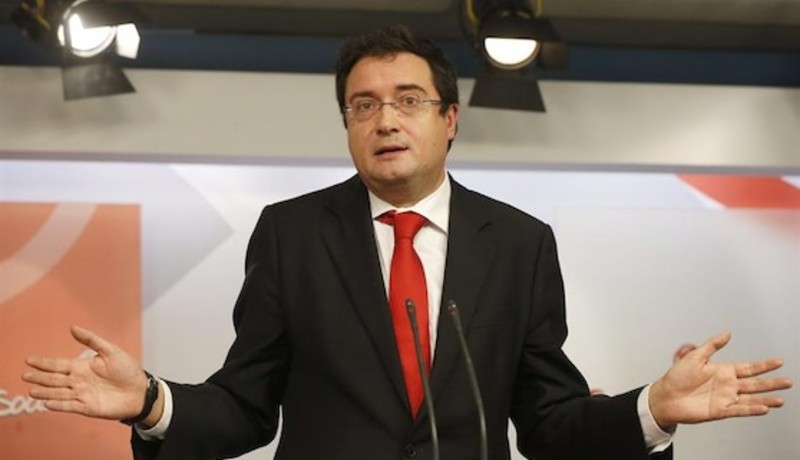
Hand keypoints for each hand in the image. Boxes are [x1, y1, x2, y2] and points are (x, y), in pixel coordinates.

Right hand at [22, 325, 155, 422]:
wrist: (141, 391)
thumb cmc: (128, 370)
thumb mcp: (110, 351)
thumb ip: (91, 340)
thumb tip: (72, 327)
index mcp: (82, 367)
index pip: (58, 364)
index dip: (44, 362)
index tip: (29, 359)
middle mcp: (78, 381)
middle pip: (55, 379)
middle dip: (40, 377)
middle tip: (25, 374)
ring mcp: (82, 395)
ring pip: (59, 393)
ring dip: (45, 392)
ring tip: (31, 390)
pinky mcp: (87, 407)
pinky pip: (69, 406)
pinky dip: (58, 405)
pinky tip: (47, 403)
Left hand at [649, 330, 792, 428]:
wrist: (665, 396)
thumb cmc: (676, 377)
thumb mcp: (695, 356)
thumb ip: (713, 345)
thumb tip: (727, 332)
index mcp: (723, 371)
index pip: (748, 367)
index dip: (763, 365)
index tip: (778, 361)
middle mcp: (727, 385)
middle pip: (754, 384)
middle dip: (771, 382)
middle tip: (788, 381)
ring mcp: (725, 398)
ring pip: (751, 399)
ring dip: (766, 399)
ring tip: (781, 399)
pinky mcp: (719, 410)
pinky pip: (739, 410)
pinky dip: (751, 409)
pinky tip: (764, 408)